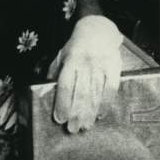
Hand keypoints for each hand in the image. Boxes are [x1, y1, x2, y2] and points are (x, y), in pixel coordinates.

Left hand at [47, 15, 122, 132]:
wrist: (98, 29)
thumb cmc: (76, 46)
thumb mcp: (61, 55)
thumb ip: (54, 72)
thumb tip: (45, 92)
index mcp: (71, 60)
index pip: (65, 85)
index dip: (63, 103)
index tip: (60, 119)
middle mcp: (86, 63)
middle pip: (81, 93)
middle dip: (76, 113)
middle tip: (73, 129)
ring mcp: (102, 65)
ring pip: (95, 93)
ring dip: (90, 112)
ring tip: (85, 126)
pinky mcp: (114, 67)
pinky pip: (111, 88)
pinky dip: (106, 103)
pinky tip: (100, 114)